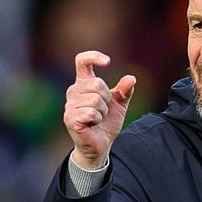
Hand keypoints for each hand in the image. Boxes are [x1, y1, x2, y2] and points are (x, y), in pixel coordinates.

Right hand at [63, 51, 136, 169]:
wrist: (100, 144)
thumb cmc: (106, 122)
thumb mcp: (120, 104)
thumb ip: (124, 91)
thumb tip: (131, 78)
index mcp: (84, 83)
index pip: (82, 61)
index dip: (93, 56)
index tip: (107, 61)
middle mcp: (74, 91)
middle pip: (97, 83)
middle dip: (107, 98)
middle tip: (104, 110)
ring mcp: (70, 105)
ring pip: (95, 99)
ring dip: (103, 111)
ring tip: (98, 118)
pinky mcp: (70, 118)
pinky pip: (91, 112)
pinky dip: (97, 119)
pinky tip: (92, 124)